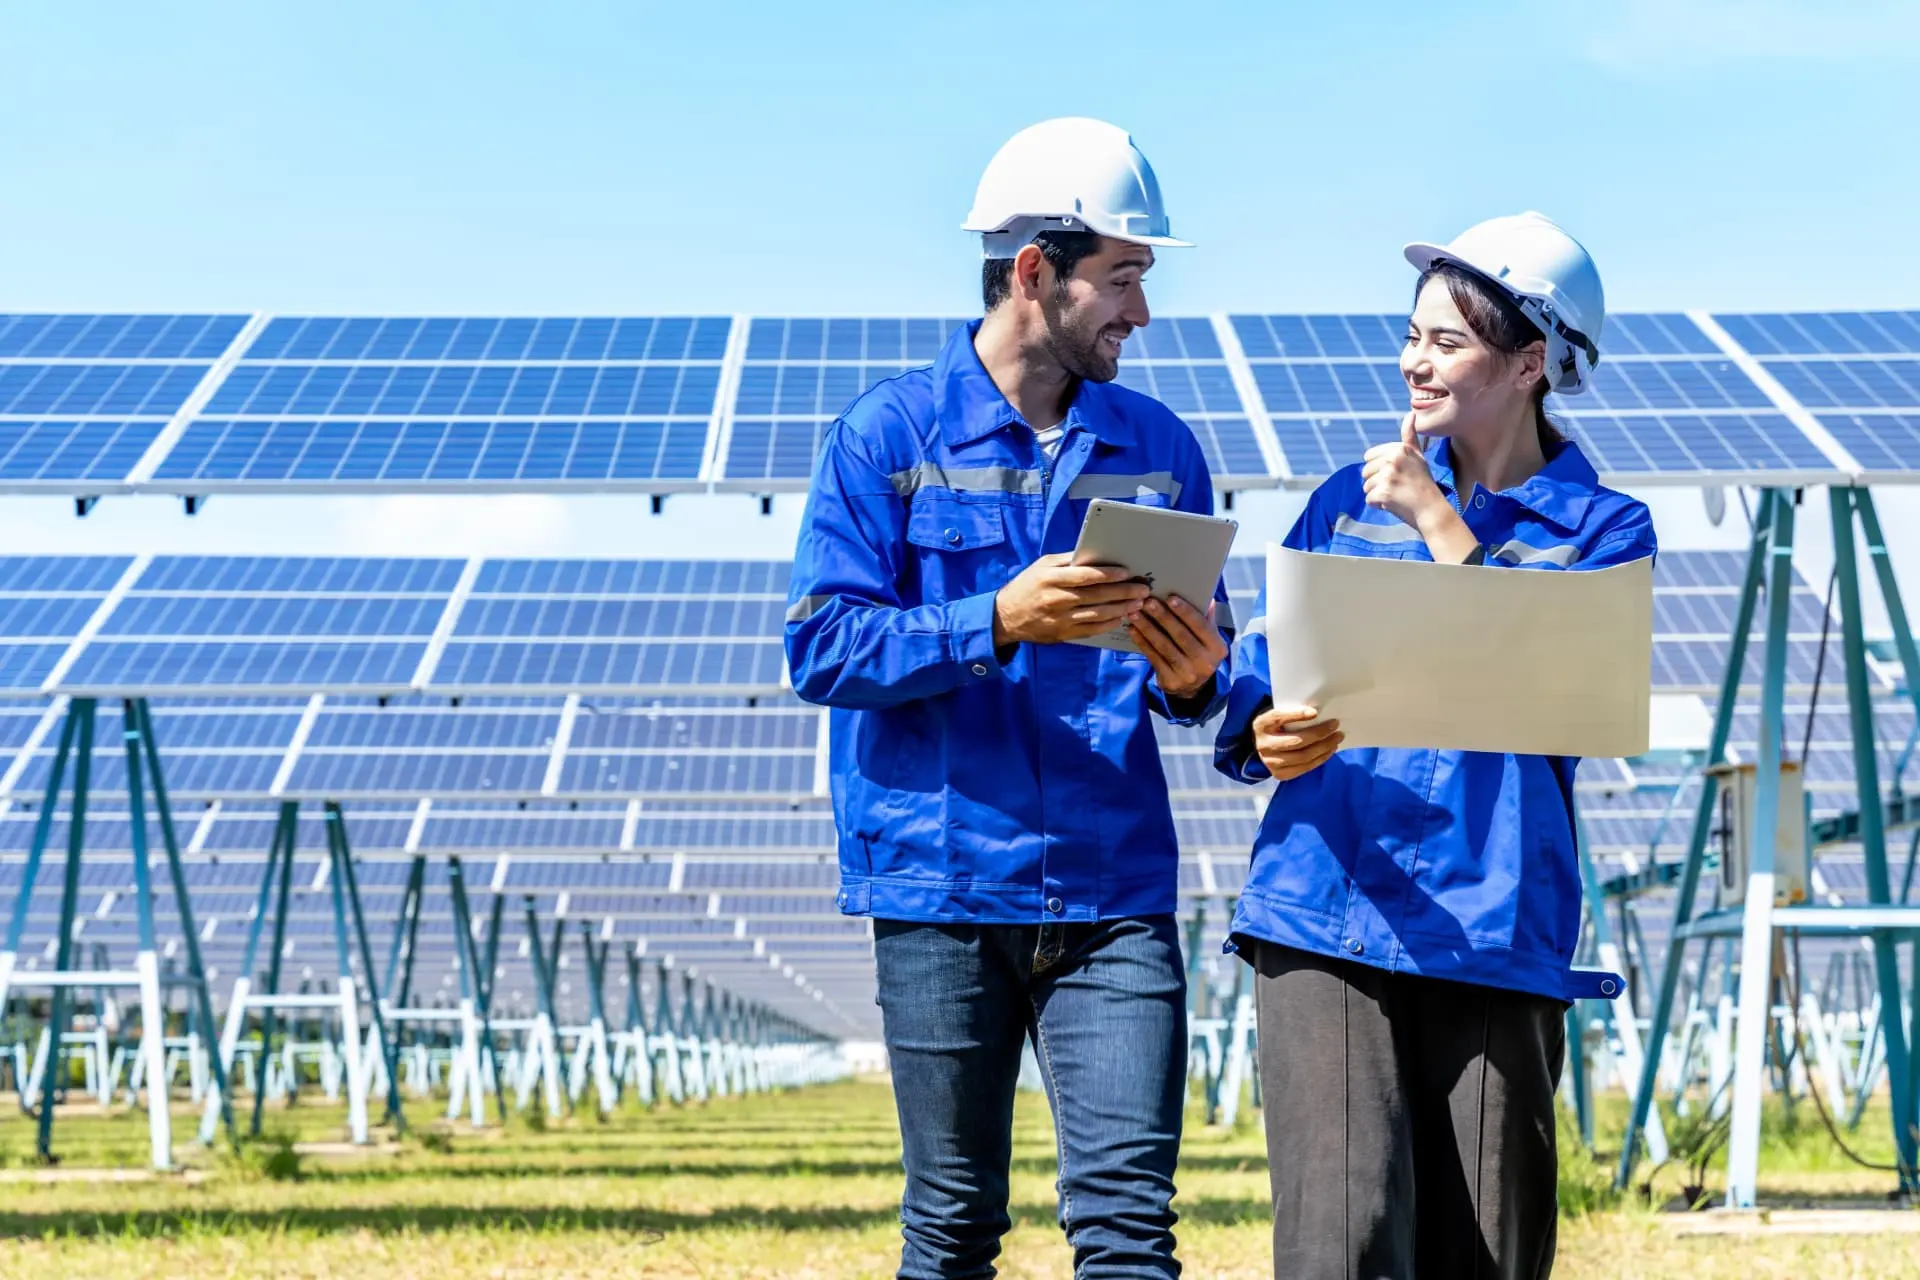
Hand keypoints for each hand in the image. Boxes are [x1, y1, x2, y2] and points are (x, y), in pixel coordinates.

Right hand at [992, 554, 1150, 645]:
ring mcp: (1060, 620)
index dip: (1108, 574)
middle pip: (1096, 596)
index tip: (1127, 573)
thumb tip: (1095, 555)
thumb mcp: (1042, 566)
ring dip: (1121, 609)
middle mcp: (1056, 600)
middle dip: (1123, 592)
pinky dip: (1108, 624)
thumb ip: (1067, 560)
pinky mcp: (1062, 635)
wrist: (1005, 617)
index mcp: (1050, 579)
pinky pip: (1091, 630)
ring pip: (1097, 615)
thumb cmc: (1027, 586)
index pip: (1085, 576)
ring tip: (1137, 604)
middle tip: (1142, 589)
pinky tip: (1121, 618)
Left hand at [1128, 595, 1229, 699]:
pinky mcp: (1170, 681)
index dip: (1185, 612)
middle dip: (1163, 617)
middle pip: (1180, 635)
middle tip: (1148, 602)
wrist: (1192, 688)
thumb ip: (1206, 619)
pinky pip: (1153, 658)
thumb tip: (1206, 597)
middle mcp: (1205, 662)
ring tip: (1135, 614)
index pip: (1201, 626)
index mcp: (1217, 648)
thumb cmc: (1199, 654)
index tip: (1170, 597)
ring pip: (1164, 646)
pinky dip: (1142, 643)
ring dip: (1147, 628)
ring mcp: (1187, 674)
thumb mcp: (1208, 639)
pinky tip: (1133, 630)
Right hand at [1252, 705, 1342, 781]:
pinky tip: (1330, 749)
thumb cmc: (1278, 727)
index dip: (1296, 715)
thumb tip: (1319, 713)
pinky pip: (1305, 768)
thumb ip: (1293, 713)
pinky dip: (1320, 758)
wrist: (1265, 746)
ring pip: (1303, 756)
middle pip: (1295, 741)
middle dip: (1319, 733)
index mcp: (1261, 725)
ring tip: (1337, 738)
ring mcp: (1270, 762)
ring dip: (1324, 747)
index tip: (1315, 712)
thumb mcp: (1280, 716)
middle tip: (1335, 725)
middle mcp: (1263, 745)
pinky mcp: (1279, 774)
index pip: (1278, 718)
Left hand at [1361, 414, 1447, 531]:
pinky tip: (1394, 504)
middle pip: (1365, 472)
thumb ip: (1409, 436)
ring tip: (1397, 495)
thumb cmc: (1423, 483)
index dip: (1379, 468)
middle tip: (1398, 487)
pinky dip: (1379, 505)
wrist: (1432, 509)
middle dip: (1377, 482)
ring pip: (1366, 486)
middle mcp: (1393, 459)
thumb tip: (1410, 413)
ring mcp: (1388, 476)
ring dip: (1378, 494)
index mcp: (1399, 449)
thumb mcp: (1417, 456)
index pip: (1368, 457)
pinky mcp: (1383, 493)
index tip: (1397, 474)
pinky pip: (1369, 499)